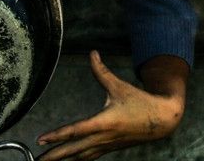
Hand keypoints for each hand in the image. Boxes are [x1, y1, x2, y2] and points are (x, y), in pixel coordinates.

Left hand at [37, 51, 184, 159]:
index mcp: (104, 122)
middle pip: (73, 151)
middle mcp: (103, 137)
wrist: (162, 120)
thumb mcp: (119, 86)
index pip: (75, 131)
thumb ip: (102, 71)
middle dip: (54, 156)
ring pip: (80, 157)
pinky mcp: (109, 148)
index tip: (41, 139)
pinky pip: (88, 157)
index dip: (57, 135)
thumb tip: (92, 53)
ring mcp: (106, 146)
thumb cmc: (140, 102)